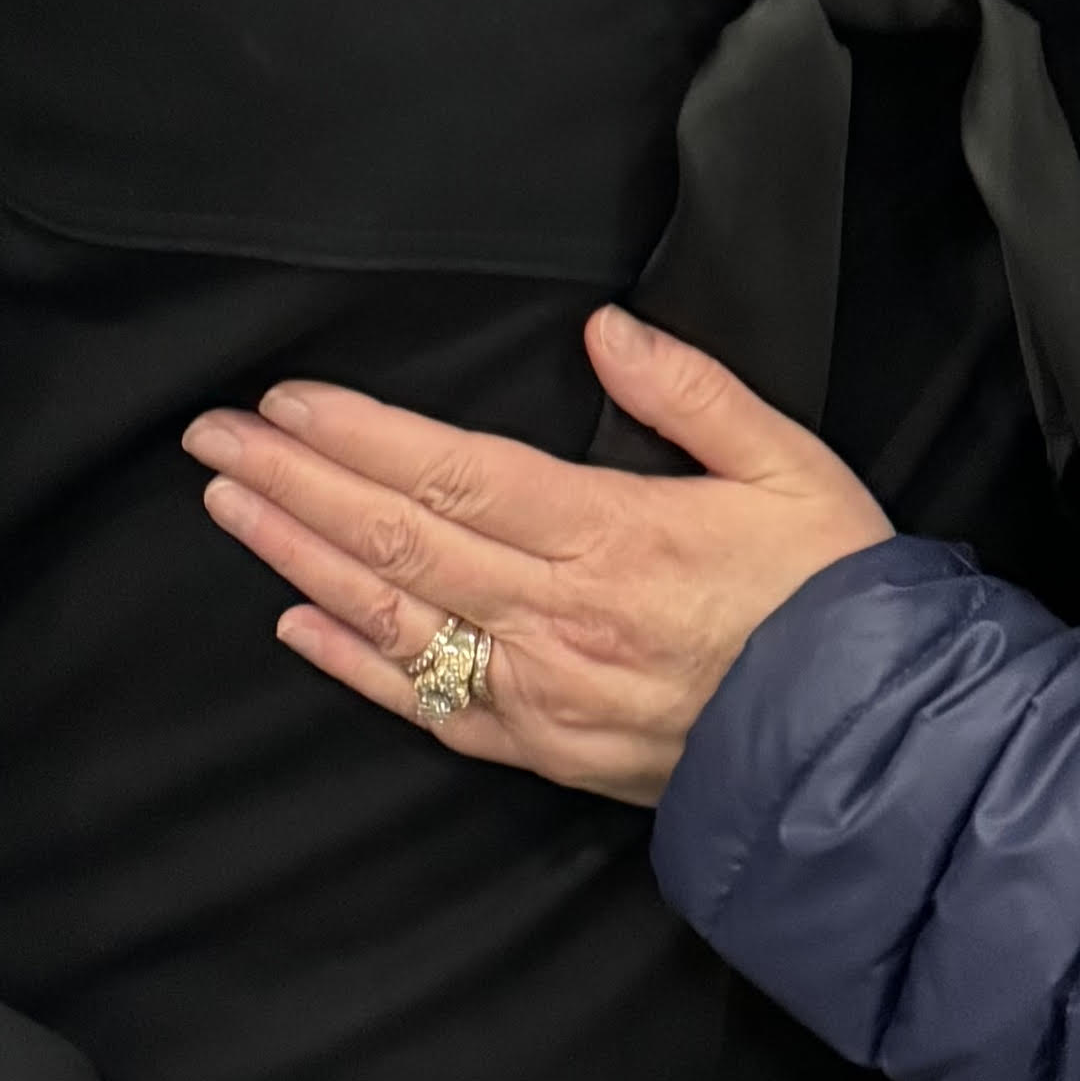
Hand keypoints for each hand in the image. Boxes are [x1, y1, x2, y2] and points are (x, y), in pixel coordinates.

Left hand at [190, 313, 891, 809]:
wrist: (867, 748)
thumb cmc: (834, 598)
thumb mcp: (790, 466)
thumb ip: (693, 392)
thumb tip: (606, 330)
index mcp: (611, 537)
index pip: (452, 474)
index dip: (357, 437)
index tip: (285, 403)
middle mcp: (556, 618)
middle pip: (397, 539)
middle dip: (293, 484)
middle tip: (211, 440)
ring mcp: (541, 692)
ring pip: (391, 618)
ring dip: (298, 558)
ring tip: (229, 506)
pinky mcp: (544, 750)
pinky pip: (427, 706)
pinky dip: (352, 663)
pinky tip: (296, 622)